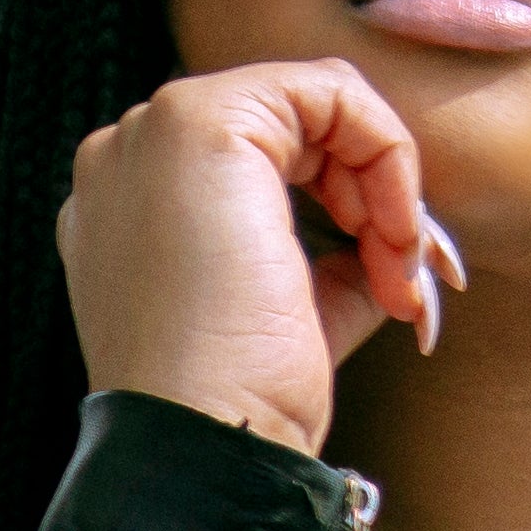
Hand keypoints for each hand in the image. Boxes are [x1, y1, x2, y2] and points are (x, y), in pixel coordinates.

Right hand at [57, 62, 454, 460]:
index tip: (387, 277)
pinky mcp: (201, 123)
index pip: (258, 155)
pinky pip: (329, 92)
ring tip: (397, 265)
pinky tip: (391, 228)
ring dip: (378, 175)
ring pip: (313, 100)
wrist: (209, 439)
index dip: (340, 201)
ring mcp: (153, 132)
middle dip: (366, 188)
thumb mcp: (292, 306)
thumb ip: (329, 253)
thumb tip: (392, 231)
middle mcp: (128, 156)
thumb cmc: (243, 397)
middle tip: (402, 272)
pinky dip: (384, 150)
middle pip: (288, 122)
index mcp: (130, 204)